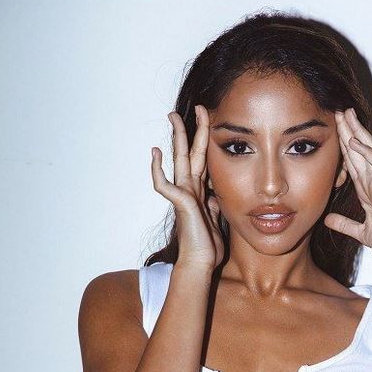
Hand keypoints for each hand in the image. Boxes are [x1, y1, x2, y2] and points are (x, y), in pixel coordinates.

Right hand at [151, 105, 224, 269]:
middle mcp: (190, 189)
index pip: (203, 160)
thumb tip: (215, 198)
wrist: (201, 263)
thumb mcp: (216, 220)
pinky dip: (157, 170)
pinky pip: (164, 184)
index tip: (209, 122)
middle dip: (192, 129)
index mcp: (200, 192)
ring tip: (173, 117)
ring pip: (179, 159)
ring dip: (176, 138)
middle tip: (195, 108)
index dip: (205, 141)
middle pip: (191, 152)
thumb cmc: (207, 247)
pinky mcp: (179, 203)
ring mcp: (183, 194)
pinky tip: (155, 154)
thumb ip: (213, 205)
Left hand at [324, 108, 371, 267]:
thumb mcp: (362, 233)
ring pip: (369, 152)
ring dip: (357, 133)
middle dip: (349, 131)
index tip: (334, 130)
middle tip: (338, 111)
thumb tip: (327, 220)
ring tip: (346, 115)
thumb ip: (345, 225)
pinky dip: (366, 152)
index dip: (344, 147)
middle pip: (359, 152)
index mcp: (368, 192)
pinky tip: (354, 141)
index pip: (353, 163)